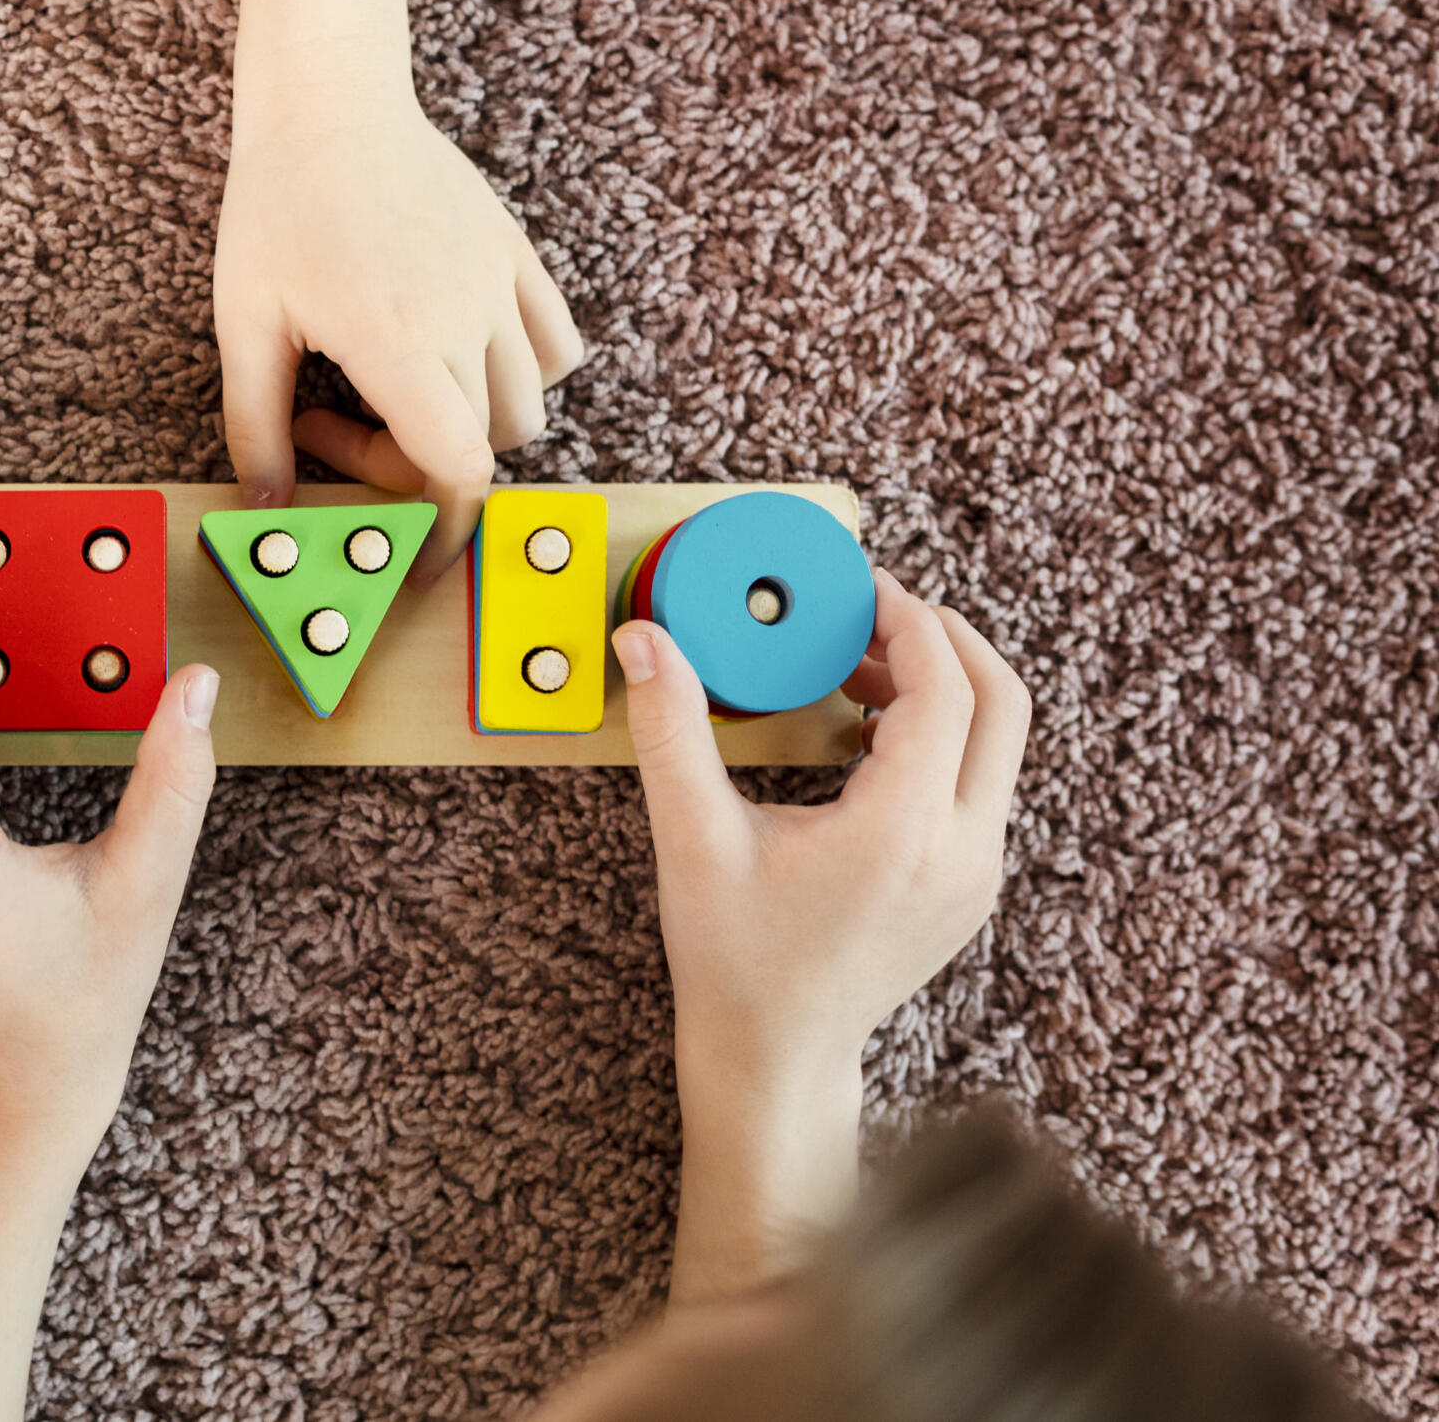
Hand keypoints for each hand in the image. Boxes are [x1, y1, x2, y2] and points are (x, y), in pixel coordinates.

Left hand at [214, 61, 584, 587]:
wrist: (328, 102)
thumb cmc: (276, 208)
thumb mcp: (244, 325)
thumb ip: (255, 427)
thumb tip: (266, 510)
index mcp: (398, 342)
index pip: (460, 468)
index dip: (442, 525)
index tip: (406, 547)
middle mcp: (466, 318)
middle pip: (489, 445)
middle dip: (418, 466)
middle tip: (336, 423)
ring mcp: (500, 284)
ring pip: (530, 401)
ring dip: (475, 425)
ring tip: (395, 387)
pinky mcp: (515, 255)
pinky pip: (556, 343)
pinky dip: (526, 374)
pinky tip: (461, 358)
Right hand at [613, 566, 1029, 1300]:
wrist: (776, 1058)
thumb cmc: (734, 959)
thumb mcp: (693, 840)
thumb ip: (670, 731)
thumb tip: (644, 639)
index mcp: (901, 833)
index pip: (944, 689)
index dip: (908, 622)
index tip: (861, 588)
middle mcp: (962, 851)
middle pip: (1002, 703)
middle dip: (944, 639)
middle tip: (874, 612)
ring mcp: (978, 874)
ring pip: (998, 745)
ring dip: (942, 688)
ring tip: (857, 669)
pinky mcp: (971, 887)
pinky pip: (980, 784)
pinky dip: (941, 737)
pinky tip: (865, 735)